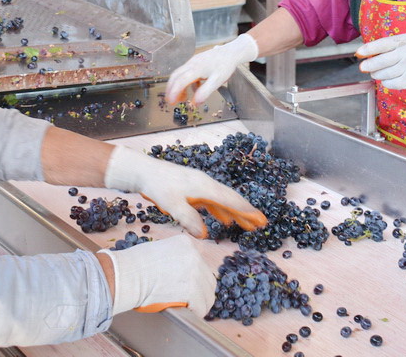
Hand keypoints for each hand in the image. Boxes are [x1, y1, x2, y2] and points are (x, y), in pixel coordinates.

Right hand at [99, 234, 215, 315]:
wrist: (127, 275)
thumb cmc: (134, 265)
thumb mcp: (159, 250)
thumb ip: (175, 258)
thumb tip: (181, 273)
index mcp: (185, 243)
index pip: (201, 263)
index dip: (197, 277)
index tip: (191, 286)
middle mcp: (194, 254)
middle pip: (208, 278)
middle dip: (201, 291)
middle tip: (191, 301)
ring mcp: (195, 271)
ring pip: (208, 293)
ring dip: (200, 303)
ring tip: (190, 309)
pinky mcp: (192, 289)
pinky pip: (201, 306)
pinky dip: (196, 312)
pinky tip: (187, 313)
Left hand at [104, 146, 266, 237]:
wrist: (144, 171)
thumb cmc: (158, 185)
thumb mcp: (172, 204)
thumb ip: (188, 219)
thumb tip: (204, 235)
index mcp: (205, 187)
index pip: (231, 200)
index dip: (246, 211)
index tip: (261, 220)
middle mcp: (206, 185)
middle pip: (231, 200)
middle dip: (246, 212)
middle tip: (261, 224)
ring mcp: (200, 186)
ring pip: (222, 201)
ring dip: (235, 213)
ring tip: (247, 225)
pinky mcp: (193, 189)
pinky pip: (212, 201)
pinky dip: (221, 210)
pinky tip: (224, 219)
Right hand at [164, 33, 258, 104]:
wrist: (231, 52)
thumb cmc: (225, 65)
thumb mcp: (217, 81)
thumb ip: (205, 92)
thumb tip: (194, 103)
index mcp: (195, 69)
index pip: (180, 81)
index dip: (174, 92)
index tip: (171, 102)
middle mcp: (191, 64)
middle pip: (175, 77)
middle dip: (171, 90)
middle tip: (171, 101)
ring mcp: (192, 62)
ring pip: (179, 74)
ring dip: (178, 86)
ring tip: (182, 98)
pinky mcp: (196, 62)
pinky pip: (186, 73)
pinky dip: (186, 82)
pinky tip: (194, 89)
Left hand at [357, 33, 405, 89]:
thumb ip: (392, 44)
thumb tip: (371, 52)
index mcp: (404, 40)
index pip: (383, 44)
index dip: (369, 49)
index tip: (358, 53)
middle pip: (381, 62)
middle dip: (369, 66)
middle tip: (363, 67)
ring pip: (385, 74)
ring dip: (377, 74)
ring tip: (376, 73)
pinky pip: (393, 83)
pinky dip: (386, 83)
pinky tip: (386, 80)